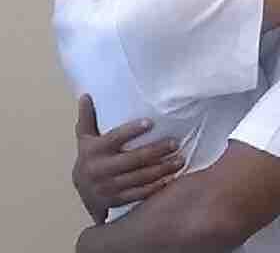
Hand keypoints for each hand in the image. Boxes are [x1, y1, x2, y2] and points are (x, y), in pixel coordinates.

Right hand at [73, 95, 183, 223]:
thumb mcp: (85, 138)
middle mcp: (100, 170)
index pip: (115, 138)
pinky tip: (170, 179)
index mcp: (94, 151)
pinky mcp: (117, 201)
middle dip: (157, 151)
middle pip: (133, 159)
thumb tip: (86, 95)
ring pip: (140, 178)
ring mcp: (108, 187)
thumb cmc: (89, 158)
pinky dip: (156, 187)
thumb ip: (87, 117)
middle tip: (175, 143)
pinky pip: (139, 194)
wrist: (81, 192)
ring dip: (162, 169)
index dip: (132, 130)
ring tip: (179, 160)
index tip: (150, 122)